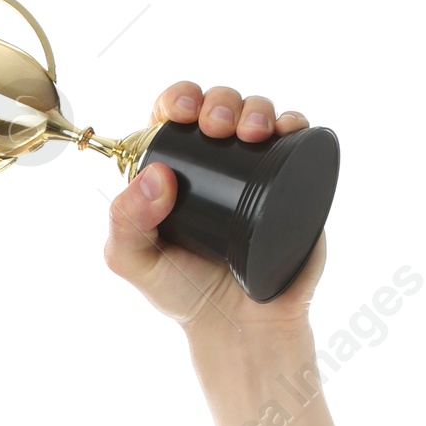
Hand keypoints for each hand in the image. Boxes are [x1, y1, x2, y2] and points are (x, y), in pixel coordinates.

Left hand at [104, 81, 323, 334]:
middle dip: (218, 101)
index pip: (174, 118)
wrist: (243, 326)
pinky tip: (284, 130)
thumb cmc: (186, 295)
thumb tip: (157, 175)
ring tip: (252, 133)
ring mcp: (258, 171)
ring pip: (259, 114)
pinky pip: (299, 138)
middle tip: (217, 126)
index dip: (178, 99)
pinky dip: (294, 122)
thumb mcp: (137, 262)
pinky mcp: (294, 182)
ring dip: (255, 107)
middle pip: (219, 106)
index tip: (181, 112)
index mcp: (175, 173)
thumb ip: (126, 223)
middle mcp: (217, 165)